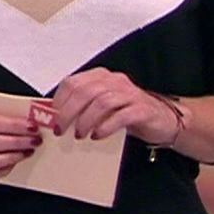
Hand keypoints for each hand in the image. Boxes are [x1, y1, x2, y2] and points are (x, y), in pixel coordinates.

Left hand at [50, 68, 180, 143]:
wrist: (162, 120)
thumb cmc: (127, 113)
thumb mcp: (100, 107)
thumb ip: (81, 106)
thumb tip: (53, 117)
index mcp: (101, 77)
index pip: (72, 82)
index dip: (58, 101)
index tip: (51, 118)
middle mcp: (115, 81)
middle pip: (84, 92)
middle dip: (68, 112)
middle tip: (61, 130)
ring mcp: (130, 94)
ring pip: (101, 102)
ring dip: (86, 120)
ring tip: (79, 135)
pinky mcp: (142, 109)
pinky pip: (121, 115)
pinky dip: (105, 126)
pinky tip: (97, 136)